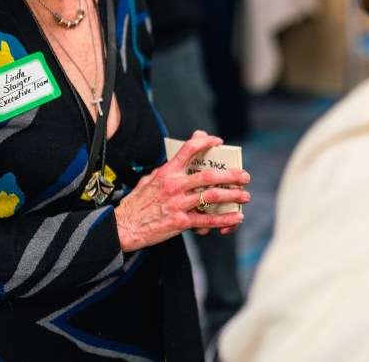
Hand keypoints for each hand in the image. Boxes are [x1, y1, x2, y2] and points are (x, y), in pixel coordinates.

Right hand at [114, 130, 249, 251]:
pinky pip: (208, 220)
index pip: (189, 149)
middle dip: (231, 175)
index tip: (218, 141)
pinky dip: (225, 219)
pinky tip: (237, 218)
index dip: (206, 142)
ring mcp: (179, 204)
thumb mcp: (149, 179)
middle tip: (244, 176)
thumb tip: (180, 158)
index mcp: (167, 172)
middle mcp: (175, 185)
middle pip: (209, 176)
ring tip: (244, 196)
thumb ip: (167, 168)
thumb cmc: (137, 203)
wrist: (124, 226)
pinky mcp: (181, 222)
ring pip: (212, 197)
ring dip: (233, 196)